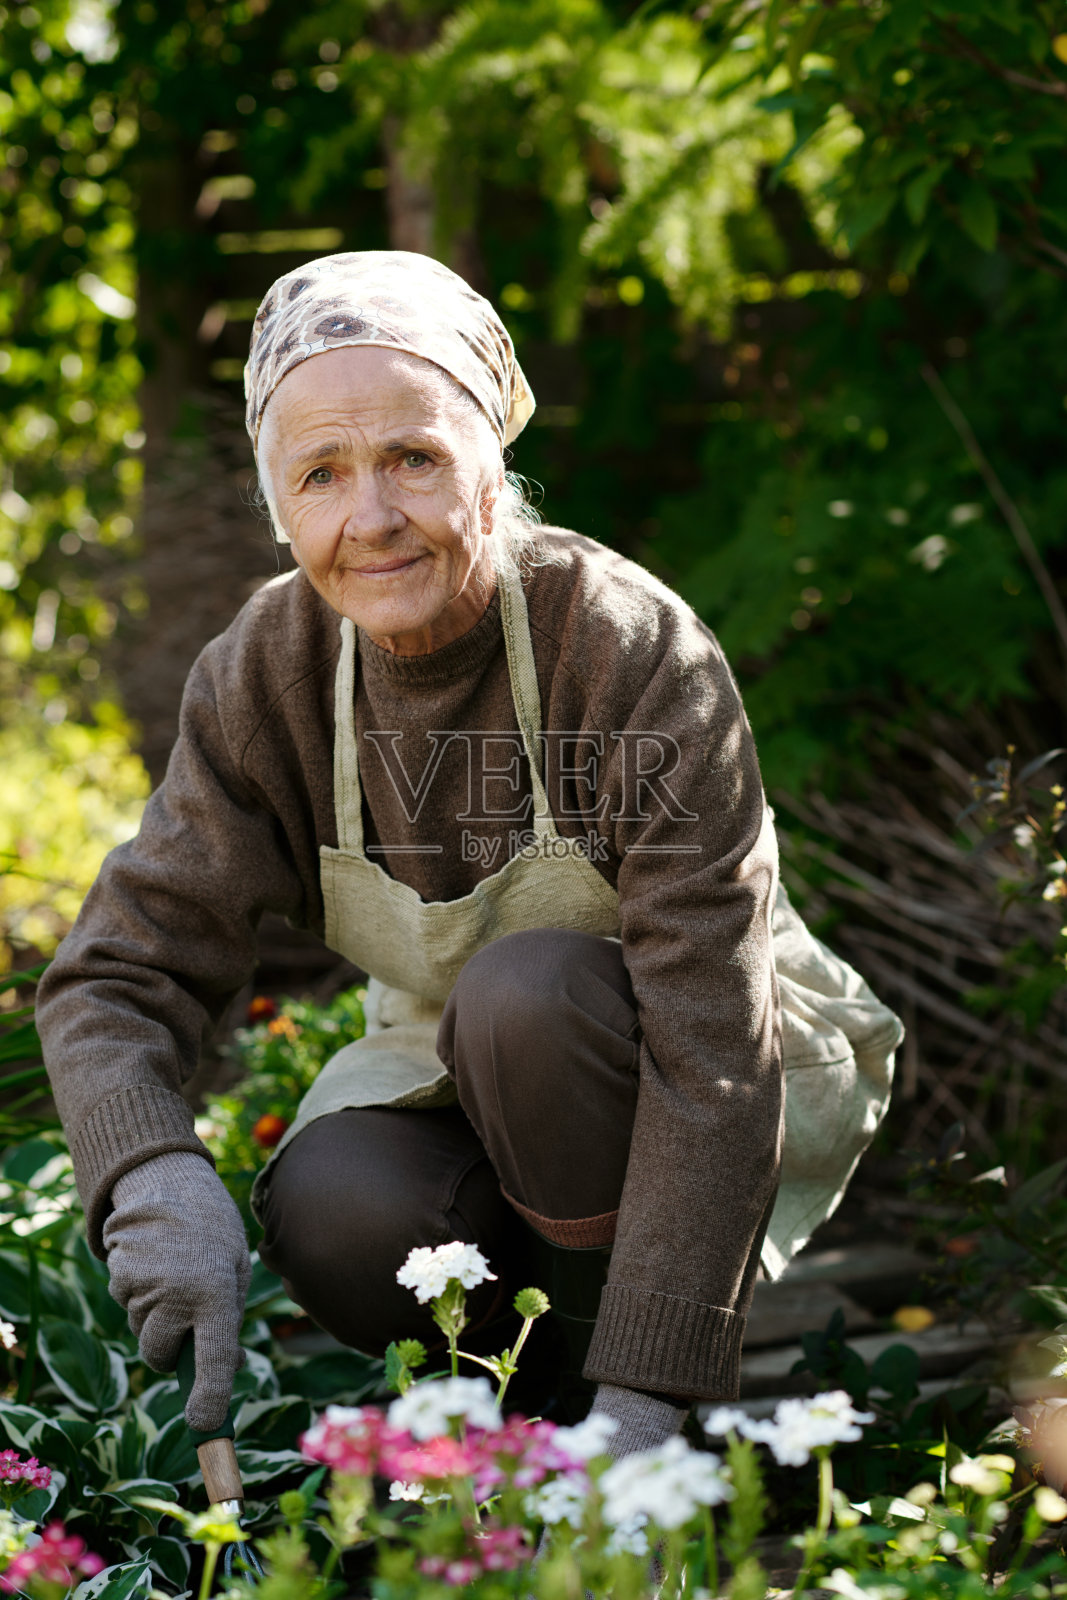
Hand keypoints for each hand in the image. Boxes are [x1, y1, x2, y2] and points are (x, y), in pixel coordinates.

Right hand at [103, 1151, 251, 1429]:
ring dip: (154, 1316)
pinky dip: (136, 1294)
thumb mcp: (234, 1270)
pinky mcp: (118, 1276)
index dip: (209, 1398)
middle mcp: (179, 1295)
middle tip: (185, 1310)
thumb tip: (227, 1371)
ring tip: (172, 1271)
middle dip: (171, 1348)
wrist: (169, 1182)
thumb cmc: (212, 1232)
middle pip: (162, 1357)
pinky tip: (152, 1262)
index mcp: (218, 1294)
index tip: (204, 1425)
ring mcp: (144, 1287)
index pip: (214, 1360)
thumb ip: (229, 1319)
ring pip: (142, 1332)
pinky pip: (126, 1306)